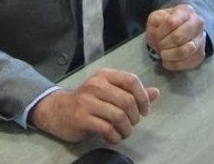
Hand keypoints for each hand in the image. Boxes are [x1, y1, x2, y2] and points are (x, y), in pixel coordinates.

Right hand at [30, 68, 159, 143]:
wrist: (57, 110)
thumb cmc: (87, 101)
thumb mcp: (109, 91)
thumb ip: (131, 92)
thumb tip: (156, 92)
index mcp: (104, 75)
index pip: (131, 80)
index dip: (143, 97)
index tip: (144, 110)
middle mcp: (95, 85)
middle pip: (127, 101)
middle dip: (135, 117)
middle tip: (132, 123)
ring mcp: (86, 101)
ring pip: (119, 116)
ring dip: (126, 129)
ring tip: (123, 132)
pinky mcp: (81, 118)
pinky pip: (107, 129)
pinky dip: (115, 137)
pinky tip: (113, 137)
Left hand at [146, 4, 206, 70]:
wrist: (179, 30)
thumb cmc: (165, 24)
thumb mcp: (156, 18)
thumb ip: (155, 23)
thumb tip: (159, 35)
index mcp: (185, 11)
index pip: (171, 22)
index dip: (160, 32)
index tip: (155, 36)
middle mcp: (197, 23)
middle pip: (178, 37)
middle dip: (164, 44)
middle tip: (159, 46)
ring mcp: (201, 39)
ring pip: (185, 51)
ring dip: (169, 55)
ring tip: (163, 54)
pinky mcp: (200, 54)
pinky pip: (188, 63)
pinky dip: (174, 65)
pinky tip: (167, 61)